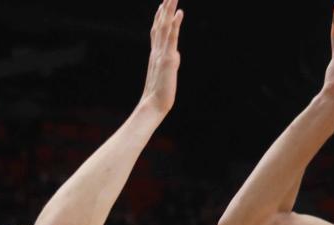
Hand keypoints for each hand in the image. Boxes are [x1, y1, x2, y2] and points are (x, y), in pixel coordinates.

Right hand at [140, 0, 184, 115]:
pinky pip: (172, 38)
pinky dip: (175, 24)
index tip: (162, 5)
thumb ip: (170, 61)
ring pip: (165, 27)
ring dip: (169, 10)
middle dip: (164, 8)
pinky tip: (180, 13)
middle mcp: (157, 50)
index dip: (159, 17)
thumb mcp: (166, 73)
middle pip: (160, 24)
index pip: (157, 31)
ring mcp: (161, 53)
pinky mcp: (168, 58)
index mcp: (156, 53)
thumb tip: (175, 56)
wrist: (154, 105)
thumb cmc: (159, 93)